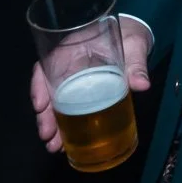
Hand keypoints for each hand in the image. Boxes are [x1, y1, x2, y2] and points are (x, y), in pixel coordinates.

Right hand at [30, 16, 151, 153]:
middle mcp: (67, 68)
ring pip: (56, 104)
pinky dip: (66, 126)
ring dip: (53, 126)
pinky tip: (67, 142)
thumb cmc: (129, 36)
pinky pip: (70, 110)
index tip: (41, 105)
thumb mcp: (134, 46)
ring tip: (55, 146)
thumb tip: (142, 85)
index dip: (39, 86)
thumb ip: (136, 65)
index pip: (46, 67)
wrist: (136, 38)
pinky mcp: (85, 94)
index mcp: (72, 51)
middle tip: (48, 136)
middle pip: (48, 92)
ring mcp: (75, 82)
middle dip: (45, 116)